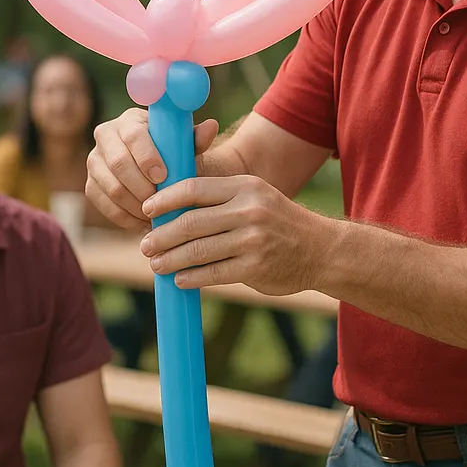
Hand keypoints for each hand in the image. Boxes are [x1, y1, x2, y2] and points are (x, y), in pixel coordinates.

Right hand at [85, 108, 218, 233]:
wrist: (157, 170)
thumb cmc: (173, 154)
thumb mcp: (184, 147)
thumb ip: (196, 139)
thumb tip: (211, 127)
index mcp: (129, 120)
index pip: (133, 135)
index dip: (147, 157)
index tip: (163, 176)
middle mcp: (105, 136)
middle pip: (117, 163)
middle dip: (141, 186)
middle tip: (161, 202)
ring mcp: (94, 161)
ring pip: (110, 187)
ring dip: (135, 204)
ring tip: (156, 214)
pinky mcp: (91, 185)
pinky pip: (104, 205)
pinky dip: (126, 218)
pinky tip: (145, 223)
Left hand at [138, 174, 333, 295]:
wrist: (321, 249)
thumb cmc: (275, 219)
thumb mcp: (253, 195)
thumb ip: (218, 197)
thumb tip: (170, 208)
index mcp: (243, 186)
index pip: (193, 189)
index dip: (165, 200)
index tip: (146, 210)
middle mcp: (248, 210)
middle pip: (191, 222)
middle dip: (162, 235)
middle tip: (145, 245)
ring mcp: (253, 240)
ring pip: (199, 250)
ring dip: (171, 259)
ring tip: (156, 265)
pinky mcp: (256, 267)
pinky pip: (215, 273)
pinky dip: (193, 277)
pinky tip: (179, 279)